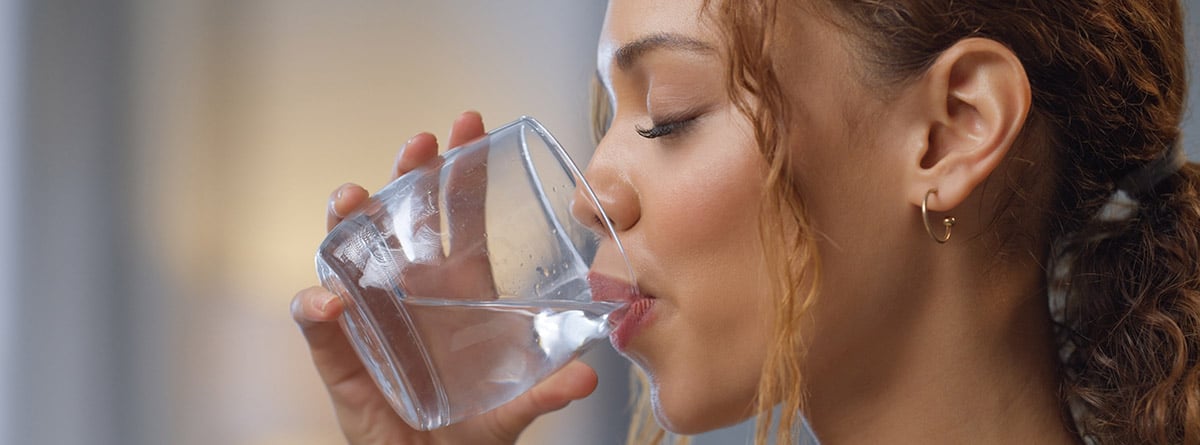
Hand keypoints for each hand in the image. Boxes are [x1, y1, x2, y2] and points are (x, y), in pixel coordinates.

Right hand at [292, 111, 598, 443]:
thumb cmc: (471, 428)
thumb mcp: (514, 408)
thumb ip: (546, 391)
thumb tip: (588, 375)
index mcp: (456, 287)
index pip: (457, 214)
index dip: (461, 168)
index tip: (469, 124)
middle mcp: (410, 289)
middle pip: (402, 215)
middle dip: (407, 174)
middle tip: (418, 145)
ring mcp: (371, 314)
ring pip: (349, 251)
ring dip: (348, 221)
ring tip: (353, 199)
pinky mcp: (340, 352)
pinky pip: (319, 323)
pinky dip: (317, 306)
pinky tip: (331, 299)